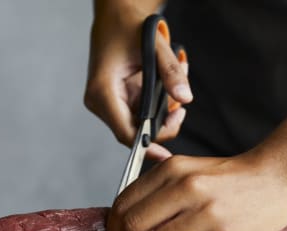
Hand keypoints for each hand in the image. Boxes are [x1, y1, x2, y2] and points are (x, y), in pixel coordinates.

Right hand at [84, 7, 192, 159]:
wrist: (115, 17)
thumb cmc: (127, 27)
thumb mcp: (153, 46)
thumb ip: (170, 72)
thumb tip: (184, 99)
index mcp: (102, 92)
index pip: (125, 132)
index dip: (146, 146)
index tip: (165, 156)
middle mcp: (101, 102)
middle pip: (134, 133)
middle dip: (162, 125)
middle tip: (179, 110)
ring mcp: (109, 104)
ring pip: (140, 126)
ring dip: (161, 114)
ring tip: (175, 89)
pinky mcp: (117, 102)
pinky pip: (141, 115)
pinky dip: (156, 107)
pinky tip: (166, 88)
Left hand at [107, 148, 286, 230]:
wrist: (280, 175)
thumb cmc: (233, 176)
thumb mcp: (193, 165)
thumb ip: (160, 180)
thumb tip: (125, 203)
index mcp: (175, 169)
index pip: (124, 202)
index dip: (115, 224)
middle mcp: (188, 188)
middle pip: (132, 226)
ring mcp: (207, 214)